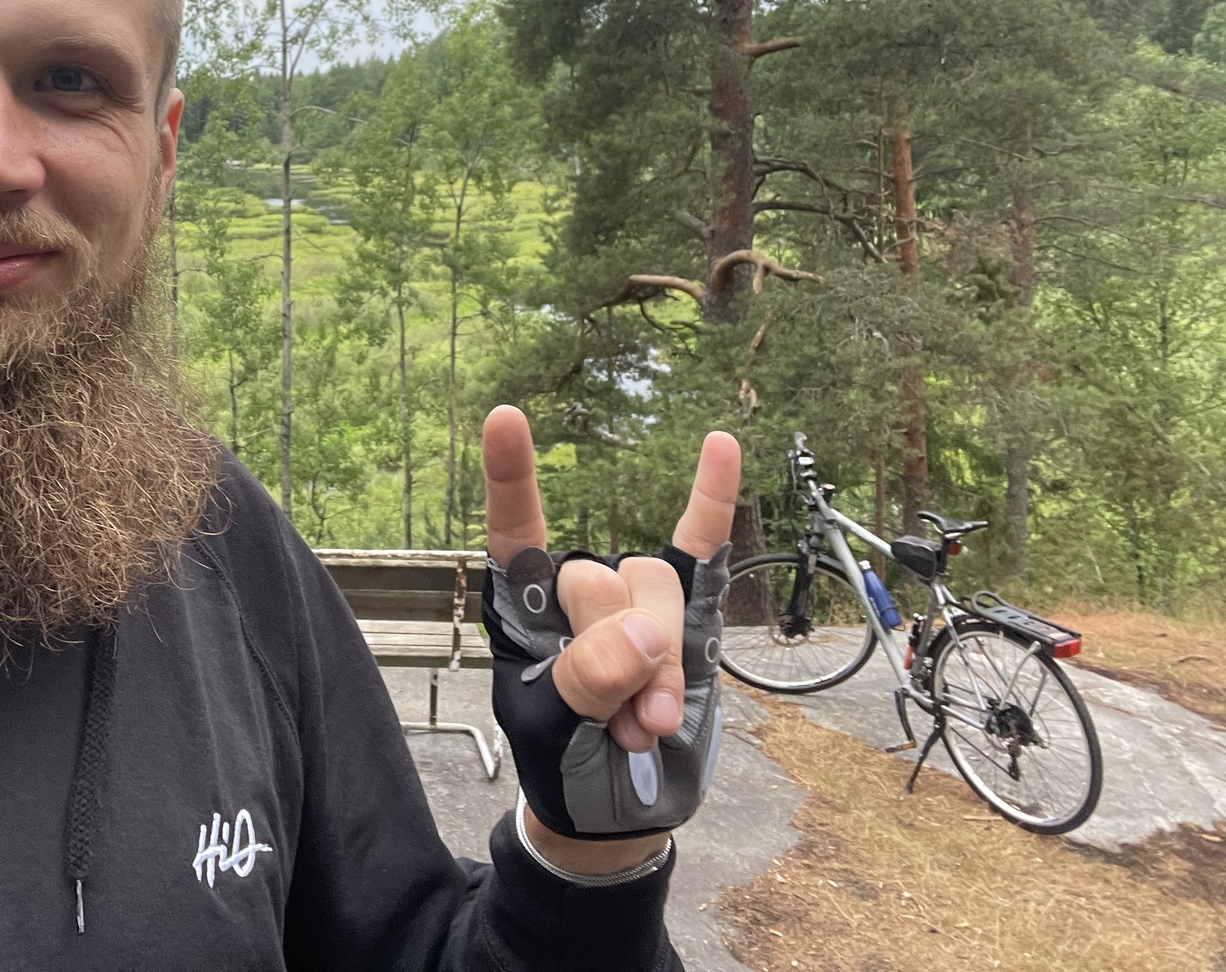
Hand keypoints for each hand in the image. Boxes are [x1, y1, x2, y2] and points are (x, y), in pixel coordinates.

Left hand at [482, 406, 740, 869]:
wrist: (618, 809)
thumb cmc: (563, 762)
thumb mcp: (554, 730)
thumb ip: (587, 682)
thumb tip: (642, 633)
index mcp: (526, 605)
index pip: (514, 530)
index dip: (509, 476)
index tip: (505, 417)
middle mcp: (578, 590)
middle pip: (602, 580)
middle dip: (619, 659)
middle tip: (619, 723)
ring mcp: (636, 600)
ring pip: (655, 588)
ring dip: (661, 669)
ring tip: (647, 726)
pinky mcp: (689, 615)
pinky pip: (698, 547)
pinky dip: (710, 499)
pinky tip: (720, 446)